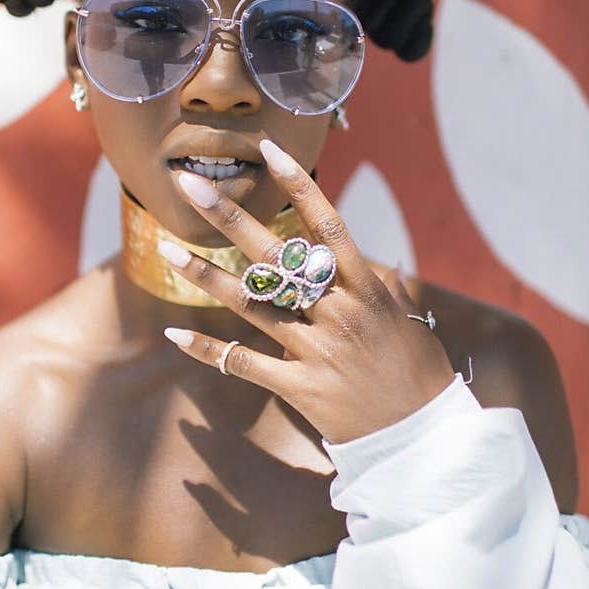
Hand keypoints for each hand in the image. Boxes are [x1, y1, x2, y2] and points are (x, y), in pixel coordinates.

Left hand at [159, 139, 456, 443]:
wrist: (421, 438)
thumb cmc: (419, 374)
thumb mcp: (408, 320)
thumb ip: (385, 287)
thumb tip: (375, 263)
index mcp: (367, 289)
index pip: (327, 225)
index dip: (298, 186)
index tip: (268, 151)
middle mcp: (338, 311)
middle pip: (275, 256)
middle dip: (229, 216)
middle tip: (189, 183)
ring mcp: (315, 349)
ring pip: (250, 304)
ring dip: (205, 275)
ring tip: (167, 248)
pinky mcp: (297, 386)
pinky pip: (243, 362)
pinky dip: (207, 348)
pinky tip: (173, 333)